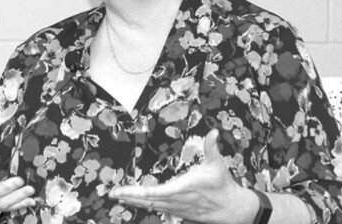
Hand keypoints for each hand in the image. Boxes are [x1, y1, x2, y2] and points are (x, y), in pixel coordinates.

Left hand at [108, 129, 258, 223]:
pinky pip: (155, 208)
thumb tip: (214, 131)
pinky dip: (142, 205)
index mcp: (184, 188)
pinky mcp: (176, 211)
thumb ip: (212, 147)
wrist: (231, 210)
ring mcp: (176, 207)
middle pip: (148, 201)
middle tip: (111, 192)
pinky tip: (132, 201)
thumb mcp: (218, 164)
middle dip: (129, 196)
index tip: (123, 190)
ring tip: (116, 196)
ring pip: (150, 206)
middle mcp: (177, 200)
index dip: (138, 192)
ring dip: (133, 201)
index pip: (157, 192)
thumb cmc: (222, 185)